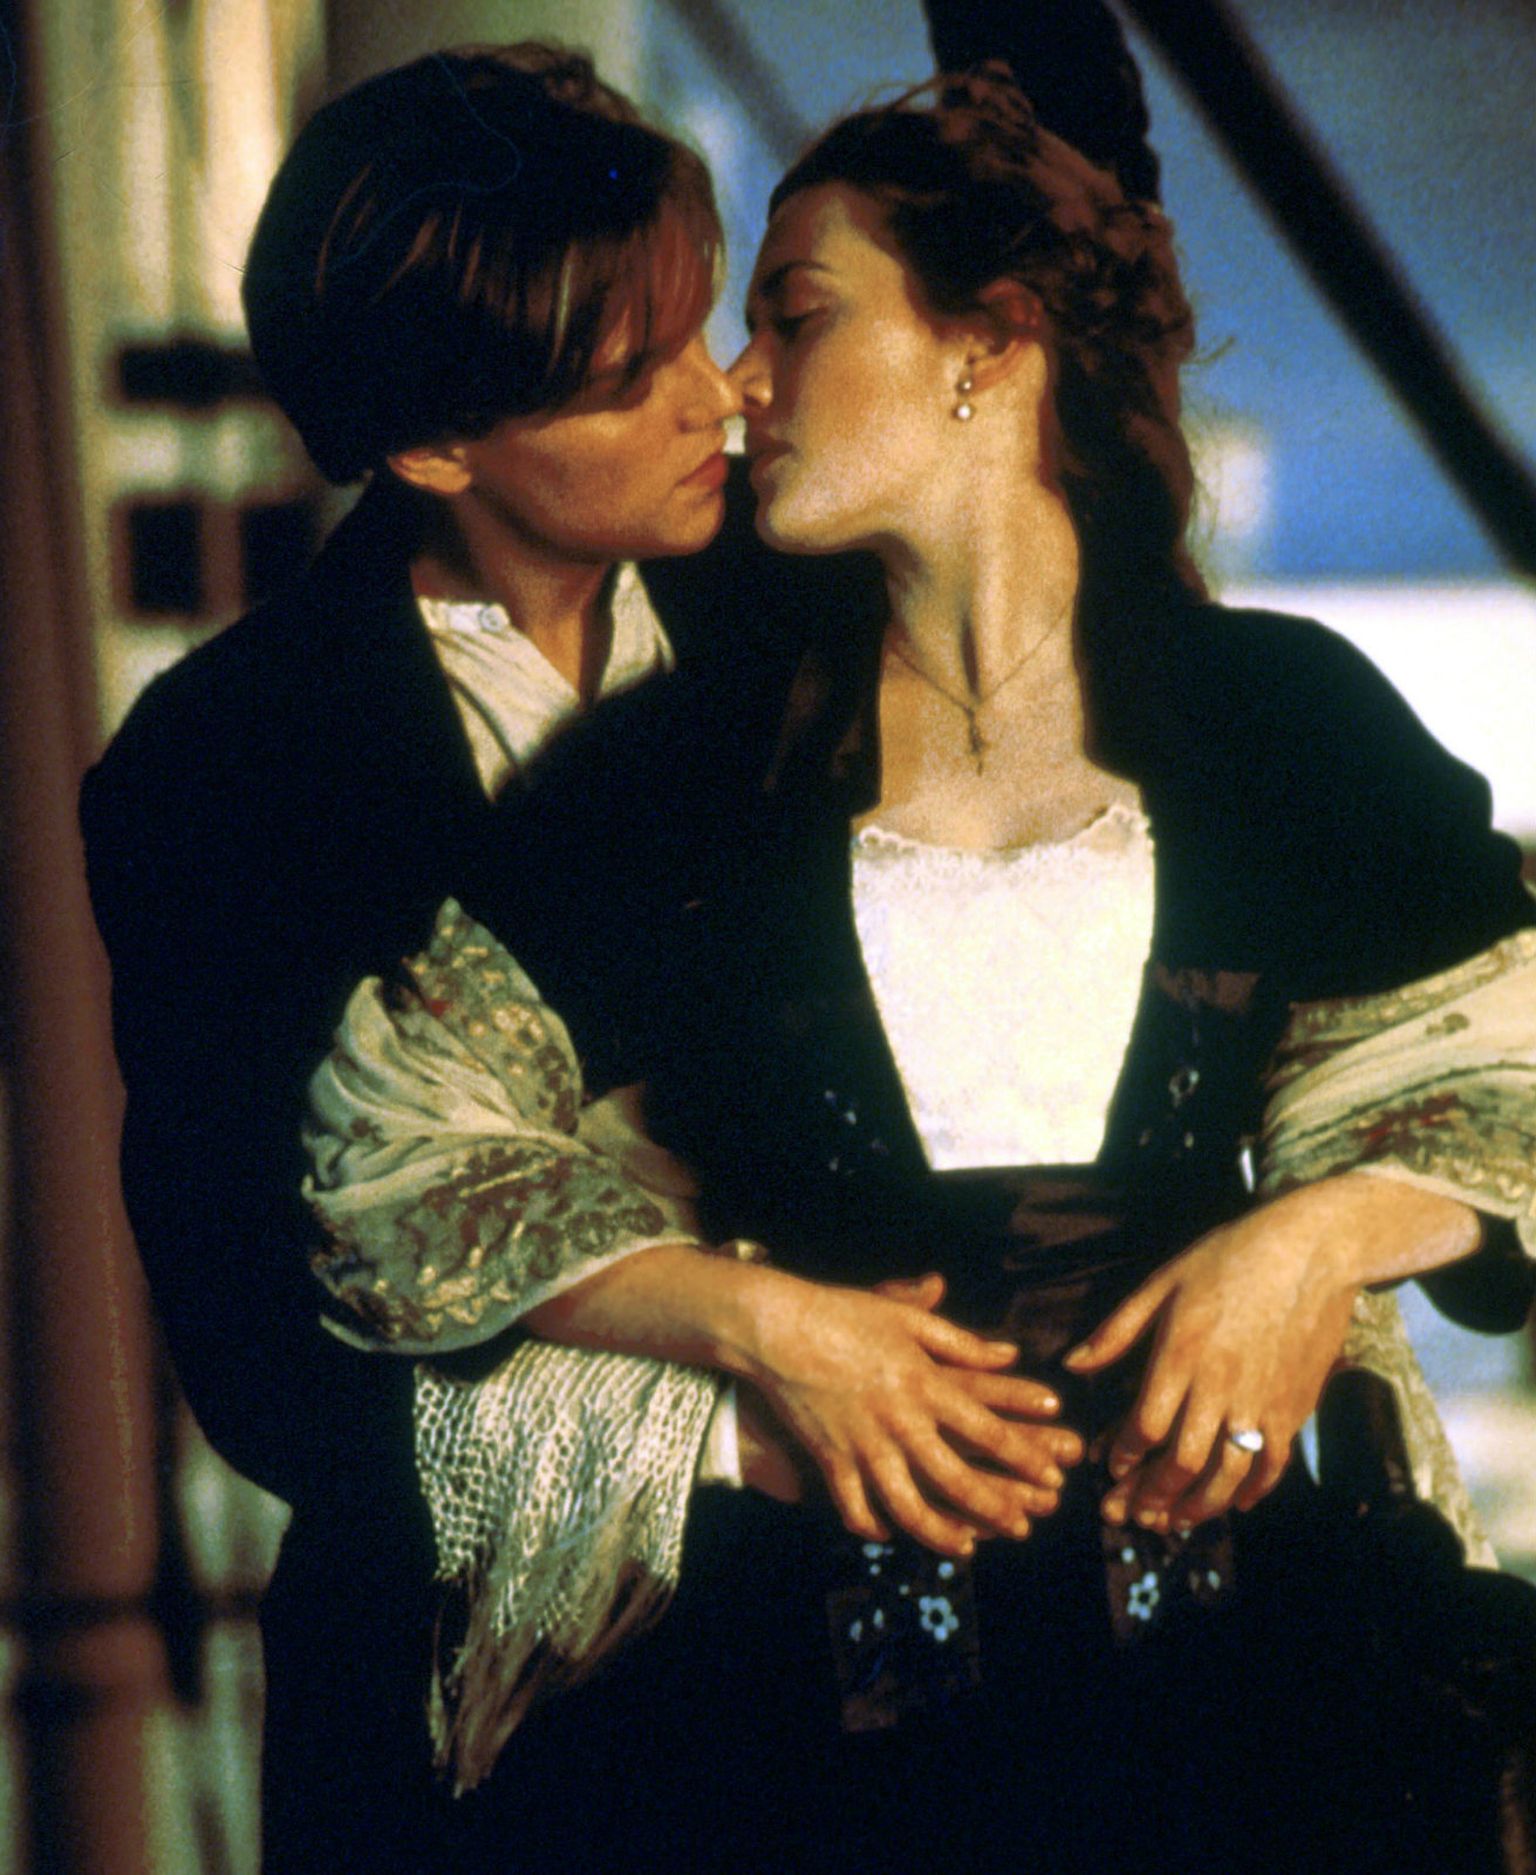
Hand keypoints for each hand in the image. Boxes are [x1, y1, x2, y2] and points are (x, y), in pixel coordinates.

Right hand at [741, 1269, 1082, 1556]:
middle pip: (956, 1477)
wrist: (776, 1328)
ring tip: (967, 1549)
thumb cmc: (844, 1314)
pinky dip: (873, 1525)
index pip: (986, 1428)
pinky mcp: (830, 1459)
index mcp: (924, 1383)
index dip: (1025, 1453)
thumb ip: (960, 1341)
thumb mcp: (907, 1318)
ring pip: (908, 1506)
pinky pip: (855, 1506)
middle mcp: (899, 1421)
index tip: (1054, 1472)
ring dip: (941, 1533)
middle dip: (995, 1506)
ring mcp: (863, 1445)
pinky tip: (890, 1535)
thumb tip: (1009, 1355)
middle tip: (1024, 1527)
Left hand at [1064, 1186, 1364, 1530]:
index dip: (1124, 1455)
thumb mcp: (1163, 1283)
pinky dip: (1254, 1491)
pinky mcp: (1295, 1408)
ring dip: (1198, 1507)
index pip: (1144, 1426)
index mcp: (1181, 1355)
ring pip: (1226, 1474)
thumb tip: (1073, 1366)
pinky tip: (1237, 1503)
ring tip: (1175, 1521)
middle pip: (1181, 1462)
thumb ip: (1117, 1331)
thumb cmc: (1229, 1258)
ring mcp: (1261, 1402)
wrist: (1311, 1251)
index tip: (1111, 1467)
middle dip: (1152, 1495)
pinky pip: (1274, 1465)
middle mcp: (1220, 1387)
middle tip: (1133, 1514)